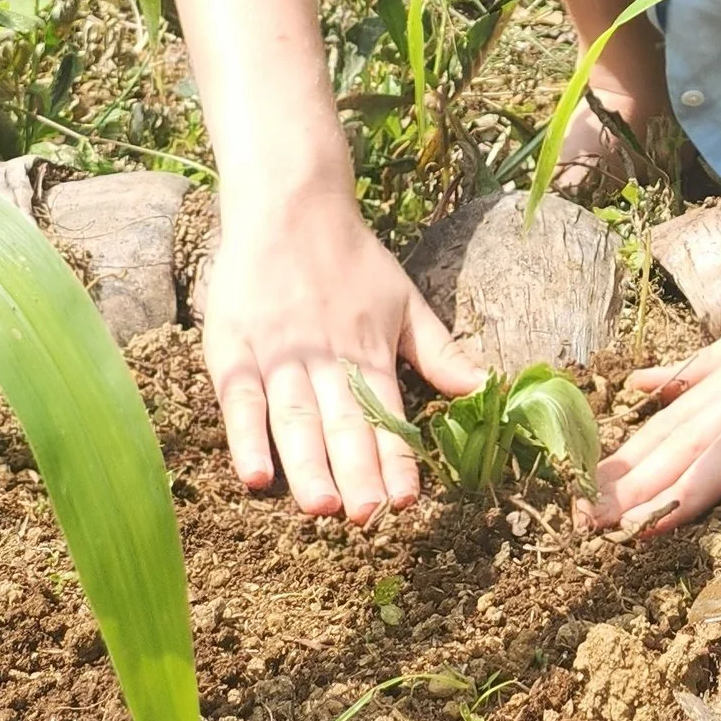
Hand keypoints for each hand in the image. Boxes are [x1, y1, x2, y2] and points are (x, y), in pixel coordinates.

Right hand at [202, 176, 486, 524]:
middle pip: (341, 423)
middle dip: (355, 471)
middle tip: (367, 517)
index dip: (395, 459)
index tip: (406, 501)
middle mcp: (324, 357)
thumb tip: (487, 389)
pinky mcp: (233, 349)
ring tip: (322, 508)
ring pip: (294, 418)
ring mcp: (277, 355)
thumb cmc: (352, 259)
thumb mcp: (405, 301)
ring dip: (307, 464)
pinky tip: (254, 476)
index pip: (385, 415)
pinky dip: (245, 439)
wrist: (290, 203)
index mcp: (368, 351)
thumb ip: (440, 353)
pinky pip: (240, 401)